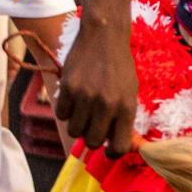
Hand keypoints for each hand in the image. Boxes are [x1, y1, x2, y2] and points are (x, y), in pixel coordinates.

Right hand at [57, 16, 137, 156]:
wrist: (104, 38)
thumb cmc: (120, 68)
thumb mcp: (130, 92)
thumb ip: (122, 117)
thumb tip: (113, 143)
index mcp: (127, 108)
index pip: (120, 146)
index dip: (113, 153)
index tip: (109, 151)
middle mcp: (107, 105)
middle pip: (93, 142)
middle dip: (93, 139)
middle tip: (94, 128)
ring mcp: (86, 97)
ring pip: (75, 131)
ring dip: (78, 127)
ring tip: (83, 113)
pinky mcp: (68, 88)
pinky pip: (61, 115)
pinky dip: (66, 112)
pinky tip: (73, 101)